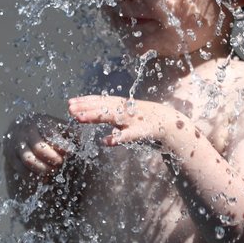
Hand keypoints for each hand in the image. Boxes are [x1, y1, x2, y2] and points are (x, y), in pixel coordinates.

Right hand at [3, 114, 69, 182]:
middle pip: (39, 148)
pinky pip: (21, 170)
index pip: (51, 134)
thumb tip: (83, 141)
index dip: (62, 145)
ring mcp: (16, 144)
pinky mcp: (11, 157)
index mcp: (41, 122)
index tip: (72, 152)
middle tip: (61, 163)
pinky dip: (34, 176)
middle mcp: (26, 132)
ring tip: (54, 171)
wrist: (22, 129)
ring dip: (43, 169)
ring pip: (29, 160)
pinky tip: (45, 178)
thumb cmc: (48, 130)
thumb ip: (71, 133)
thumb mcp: (59, 127)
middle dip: (53, 158)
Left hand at [67, 95, 191, 148]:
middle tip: (69, 107)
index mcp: (124, 105)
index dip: (86, 101)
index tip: (70, 102)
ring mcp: (134, 119)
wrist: (174, 125)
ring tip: (78, 118)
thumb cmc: (149, 122)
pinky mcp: (143, 131)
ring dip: (94, 116)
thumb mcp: (130, 117)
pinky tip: (106, 141)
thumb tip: (99, 120)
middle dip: (86, 106)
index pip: (102, 101)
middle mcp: (127, 109)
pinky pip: (129, 135)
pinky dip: (118, 137)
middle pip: (103, 106)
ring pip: (111, 116)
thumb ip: (116, 117)